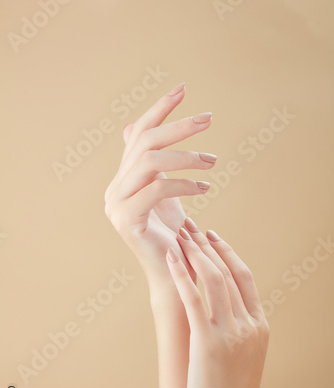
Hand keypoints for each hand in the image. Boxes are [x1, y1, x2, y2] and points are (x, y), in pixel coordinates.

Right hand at [104, 82, 216, 280]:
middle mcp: (113, 188)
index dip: (159, 109)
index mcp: (122, 179)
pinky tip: (205, 187)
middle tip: (209, 119)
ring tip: (213, 161)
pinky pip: (157, 188)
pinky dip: (185, 184)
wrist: (172, 274)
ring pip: (150, 161)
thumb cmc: (173, 236)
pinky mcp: (126, 220)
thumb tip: (130, 128)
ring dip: (186, 156)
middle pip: (144, 142)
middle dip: (178, 126)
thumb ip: (151, 164)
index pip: (138, 134)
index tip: (183, 88)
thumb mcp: (164, 193)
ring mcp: (115, 205)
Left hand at [166, 218, 269, 387]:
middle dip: (208, 245)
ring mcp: (230, 333)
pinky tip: (170, 257)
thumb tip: (221, 312)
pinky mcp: (208, 343)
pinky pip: (194, 299)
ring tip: (180, 235)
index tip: (212, 237)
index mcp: (259, 325)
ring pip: (214, 279)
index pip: (245, 277)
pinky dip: (182, 275)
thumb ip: (238, 331)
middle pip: (230, 271)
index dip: (228, 252)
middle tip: (191, 227)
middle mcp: (248, 324)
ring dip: (195, 253)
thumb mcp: (244, 357)